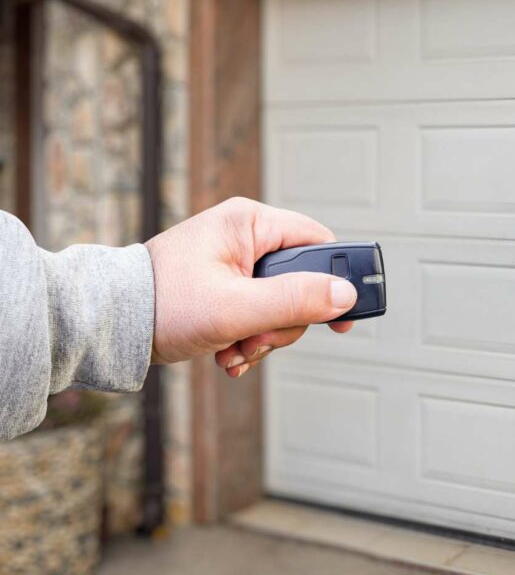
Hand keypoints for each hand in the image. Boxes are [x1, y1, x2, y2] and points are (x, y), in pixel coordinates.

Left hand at [145, 197, 356, 376]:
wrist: (109, 326)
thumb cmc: (160, 304)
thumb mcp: (237, 307)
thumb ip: (295, 300)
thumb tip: (345, 295)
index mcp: (250, 223)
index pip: (318, 243)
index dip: (336, 280)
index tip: (343, 316)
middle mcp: (245, 236)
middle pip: (301, 282)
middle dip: (285, 321)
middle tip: (258, 339)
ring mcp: (235, 262)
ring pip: (281, 304)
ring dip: (265, 337)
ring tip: (236, 348)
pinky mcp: (226, 286)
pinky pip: (259, 314)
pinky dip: (249, 338)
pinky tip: (228, 351)